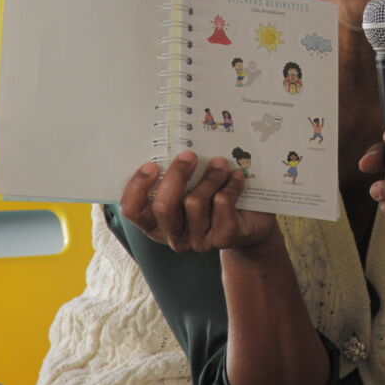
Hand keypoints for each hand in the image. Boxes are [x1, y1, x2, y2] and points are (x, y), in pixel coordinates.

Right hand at [121, 150, 276, 252]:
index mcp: (156, 222)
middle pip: (163, 207)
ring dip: (209, 177)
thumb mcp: (190, 185)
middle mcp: (173, 235)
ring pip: (194, 203)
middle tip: (189, 154)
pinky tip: (235, 176)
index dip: (137, 187)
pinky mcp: (222, 238)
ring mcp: (197, 240)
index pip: (132, 210)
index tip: (151, 164)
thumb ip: (175, 173)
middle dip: (176, 176)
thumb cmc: (212, 196)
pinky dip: (230, 186)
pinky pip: (221, 205)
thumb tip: (171, 143)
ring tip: (220, 163)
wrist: (251, 220)